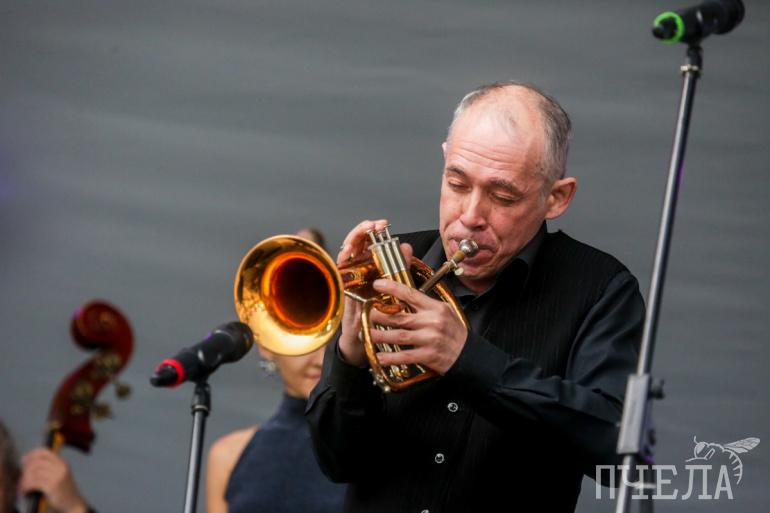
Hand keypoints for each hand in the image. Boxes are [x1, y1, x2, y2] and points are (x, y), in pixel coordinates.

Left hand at [18, 448, 88, 512]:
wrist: (73, 503)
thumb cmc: (62, 490)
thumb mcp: (59, 475)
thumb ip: (49, 468)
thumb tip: (29, 463)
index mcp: (62, 463)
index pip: (45, 452)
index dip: (32, 454)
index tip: (24, 460)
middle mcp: (60, 467)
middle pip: (36, 463)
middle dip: (26, 470)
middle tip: (22, 478)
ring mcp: (57, 476)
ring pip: (33, 473)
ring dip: (24, 481)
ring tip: (22, 487)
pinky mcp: (52, 486)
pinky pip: (33, 483)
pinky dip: (26, 487)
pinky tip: (25, 492)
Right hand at [336, 219, 412, 366]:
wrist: (366, 338)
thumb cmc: (379, 314)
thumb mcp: (393, 288)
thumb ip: (400, 267)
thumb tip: (407, 246)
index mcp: (371, 265)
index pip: (370, 241)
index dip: (374, 230)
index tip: (384, 224)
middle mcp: (358, 267)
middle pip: (357, 242)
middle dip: (363, 229)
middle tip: (373, 224)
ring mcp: (348, 276)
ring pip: (346, 250)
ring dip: (353, 239)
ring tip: (362, 232)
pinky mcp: (340, 285)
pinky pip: (339, 267)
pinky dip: (343, 257)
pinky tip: (348, 251)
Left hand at [368, 279, 467, 374]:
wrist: (469, 355)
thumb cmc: (455, 333)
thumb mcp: (446, 312)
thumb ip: (427, 305)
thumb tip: (406, 296)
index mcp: (436, 308)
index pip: (411, 294)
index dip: (392, 288)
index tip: (378, 284)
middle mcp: (432, 322)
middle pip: (400, 317)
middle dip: (380, 315)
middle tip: (367, 313)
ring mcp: (429, 339)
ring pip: (399, 336)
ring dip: (380, 335)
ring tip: (368, 333)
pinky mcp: (428, 355)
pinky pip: (405, 356)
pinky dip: (390, 357)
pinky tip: (379, 356)